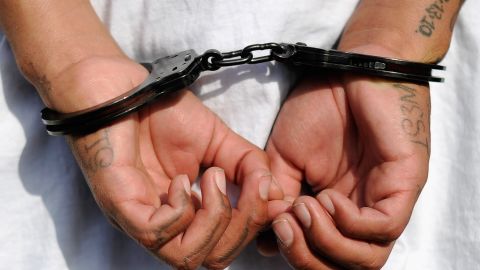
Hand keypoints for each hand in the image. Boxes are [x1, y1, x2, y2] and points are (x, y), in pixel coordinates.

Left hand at [50, 55, 281, 268]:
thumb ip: (248, 166)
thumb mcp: (219, 141)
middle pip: (212, 259)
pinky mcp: (120, 205)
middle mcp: (164, 224)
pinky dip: (181, 209)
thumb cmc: (163, 113)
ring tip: (211, 177)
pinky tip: (181, 179)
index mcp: (186, 215)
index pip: (226, 246)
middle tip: (245, 183)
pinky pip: (155, 234)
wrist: (121, 88)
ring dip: (214, 218)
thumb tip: (275, 193)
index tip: (270, 191)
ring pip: (186, 258)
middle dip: (242, 225)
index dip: (255, 226)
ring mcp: (140, 218)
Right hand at [263, 48, 429, 267]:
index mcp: (335, 209)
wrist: (344, 69)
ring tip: (303, 208)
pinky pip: (383, 227)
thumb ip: (279, 197)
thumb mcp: (285, 158)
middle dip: (307, 258)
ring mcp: (385, 201)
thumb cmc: (319, 108)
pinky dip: (348, 223)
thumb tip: (267, 238)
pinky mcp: (404, 184)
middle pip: (344, 266)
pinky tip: (327, 197)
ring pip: (367, 258)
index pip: (322, 255)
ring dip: (326, 243)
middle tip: (283, 226)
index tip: (270, 229)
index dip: (294, 253)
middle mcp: (362, 212)